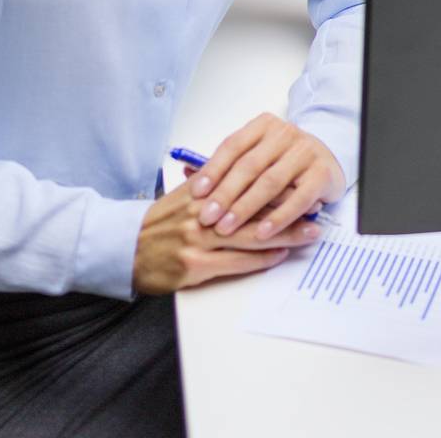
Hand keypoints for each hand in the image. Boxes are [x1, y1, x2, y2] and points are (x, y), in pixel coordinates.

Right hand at [132, 178, 320, 295]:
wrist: (124, 249)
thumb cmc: (156, 224)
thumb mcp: (183, 196)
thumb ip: (212, 185)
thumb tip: (244, 175)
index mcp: (202, 192)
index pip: (248, 183)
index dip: (278, 184)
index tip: (302, 182)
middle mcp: (202, 213)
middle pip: (255, 209)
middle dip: (290, 209)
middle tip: (317, 208)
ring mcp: (198, 240)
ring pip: (251, 236)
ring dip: (284, 234)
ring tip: (309, 232)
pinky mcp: (194, 265)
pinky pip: (235, 262)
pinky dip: (260, 259)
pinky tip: (279, 254)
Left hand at [189, 112, 344, 243]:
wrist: (329, 159)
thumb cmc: (284, 161)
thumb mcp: (257, 154)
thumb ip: (226, 164)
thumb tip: (186, 173)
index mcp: (264, 126)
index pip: (233, 145)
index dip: (213, 169)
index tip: (196, 192)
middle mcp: (285, 134)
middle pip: (249, 165)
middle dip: (225, 194)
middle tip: (206, 217)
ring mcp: (306, 152)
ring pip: (270, 182)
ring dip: (246, 208)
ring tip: (227, 227)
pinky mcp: (322, 173)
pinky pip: (298, 198)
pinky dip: (279, 218)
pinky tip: (262, 233)